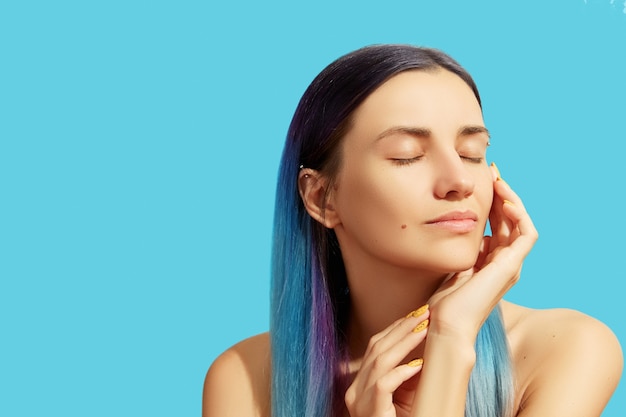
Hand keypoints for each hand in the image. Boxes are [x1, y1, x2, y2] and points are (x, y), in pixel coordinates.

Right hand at [345, 307, 429, 416]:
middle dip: (402, 328)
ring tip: (424, 329)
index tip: (417, 314)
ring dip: (405, 342)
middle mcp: (355, 390)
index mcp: (360, 384)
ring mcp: (358, 401)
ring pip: (380, 361)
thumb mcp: (406, 393)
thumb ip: (407, 370)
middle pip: (376, 349)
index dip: (396, 328)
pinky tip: (418, 364)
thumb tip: (425, 341)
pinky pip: (383, 384)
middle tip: (424, 313)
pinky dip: (402, 372)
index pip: (376, 347)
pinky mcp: (369, 411)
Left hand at [427, 164, 537, 341]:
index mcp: (490, 262)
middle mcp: (504, 262)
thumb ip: (456, 248)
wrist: (447, 323)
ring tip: (498, 181)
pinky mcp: (512, 266)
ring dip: (512, 200)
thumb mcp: (449, 263)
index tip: (482, 182)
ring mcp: (510, 265)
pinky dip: (520, 216)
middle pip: (510, 220)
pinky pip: (527, 234)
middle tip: (492, 173)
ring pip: (521, 223)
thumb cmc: (443, 301)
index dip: (492, 202)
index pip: (498, 224)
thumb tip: (448, 226)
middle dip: (502, 195)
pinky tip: (505, 201)